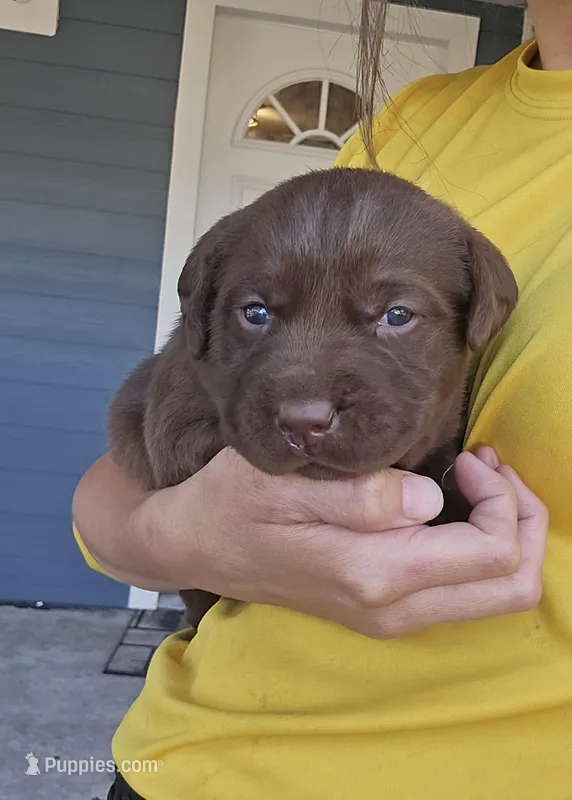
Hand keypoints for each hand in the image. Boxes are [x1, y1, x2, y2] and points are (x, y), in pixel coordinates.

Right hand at [142, 446, 546, 637]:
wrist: (195, 545)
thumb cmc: (232, 501)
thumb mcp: (284, 482)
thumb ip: (360, 494)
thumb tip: (430, 498)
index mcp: (373, 575)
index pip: (492, 554)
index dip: (503, 500)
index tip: (469, 458)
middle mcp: (391, 610)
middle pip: (513, 588)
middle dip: (524, 522)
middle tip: (491, 468)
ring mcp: (389, 617)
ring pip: (495, 594)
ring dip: (503, 532)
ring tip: (473, 477)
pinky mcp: (381, 610)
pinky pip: (462, 591)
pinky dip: (478, 546)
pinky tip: (450, 501)